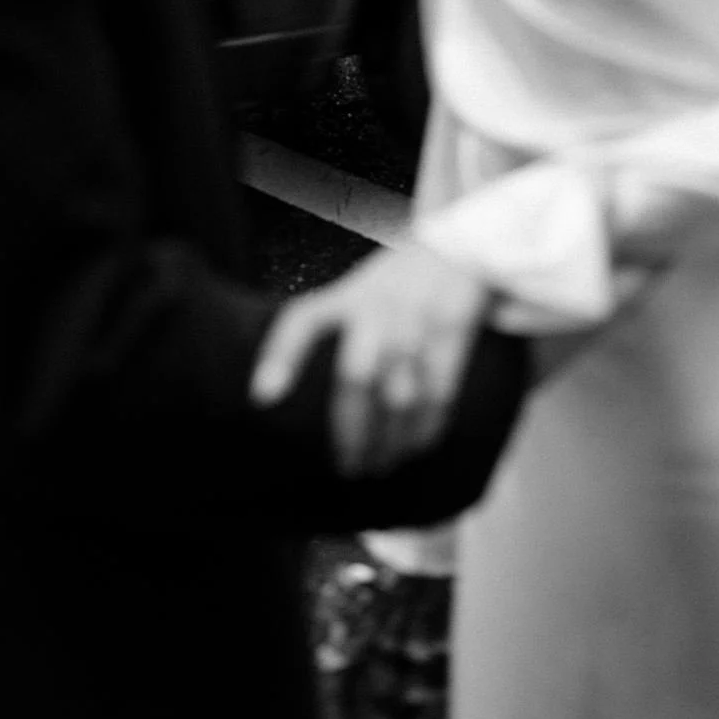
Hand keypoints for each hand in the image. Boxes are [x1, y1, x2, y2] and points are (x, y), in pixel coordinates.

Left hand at [250, 241, 492, 476]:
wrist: (456, 250)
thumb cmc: (392, 285)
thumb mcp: (354, 291)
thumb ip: (328, 330)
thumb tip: (283, 395)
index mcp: (345, 297)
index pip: (302, 321)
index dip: (280, 358)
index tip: (262, 399)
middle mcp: (377, 308)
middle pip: (355, 377)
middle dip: (350, 431)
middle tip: (346, 467)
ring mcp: (416, 321)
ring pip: (399, 397)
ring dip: (389, 441)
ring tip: (378, 466)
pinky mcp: (452, 334)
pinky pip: (439, 394)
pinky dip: (425, 430)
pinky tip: (413, 448)